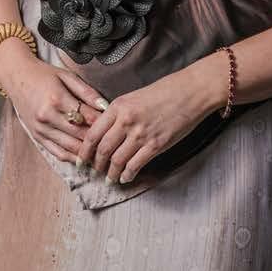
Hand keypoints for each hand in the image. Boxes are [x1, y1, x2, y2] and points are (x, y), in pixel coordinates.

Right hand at [0, 45, 108, 164]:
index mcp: (57, 99)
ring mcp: (41, 128)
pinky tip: (84, 159)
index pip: (88, 117)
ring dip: (87, 153)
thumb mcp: (67, 76)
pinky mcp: (36, 136)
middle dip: (99, 141)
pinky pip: (57, 152)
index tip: (116, 127)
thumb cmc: (44, 74)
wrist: (17, 76)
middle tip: (114, 145)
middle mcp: (48, 116)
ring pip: (70, 147)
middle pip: (80, 135)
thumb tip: (106, 106)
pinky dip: (72, 158)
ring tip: (104, 156)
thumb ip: (87, 92)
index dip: (104, 124)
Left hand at [74, 62, 221, 183]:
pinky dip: (128, 174)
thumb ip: (117, 114)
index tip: (81, 160)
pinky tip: (126, 178)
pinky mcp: (156, 144)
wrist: (190, 92)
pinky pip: (136, 164)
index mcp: (117, 107)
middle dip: (96, 165)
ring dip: (111, 173)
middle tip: (94, 172)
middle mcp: (126, 121)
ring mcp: (141, 134)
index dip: (84, 151)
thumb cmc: (163, 92)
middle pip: (102, 150)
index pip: (92, 134)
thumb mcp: (132, 97)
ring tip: (110, 178)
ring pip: (117, 160)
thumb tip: (104, 133)